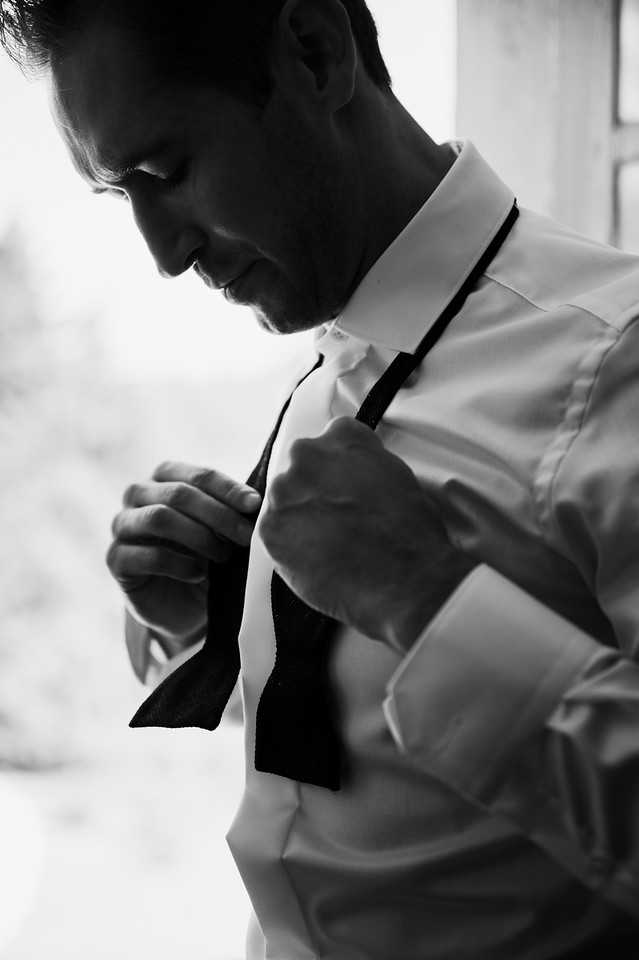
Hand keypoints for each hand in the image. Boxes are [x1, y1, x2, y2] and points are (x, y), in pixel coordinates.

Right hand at [106, 461, 261, 644]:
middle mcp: (138, 495)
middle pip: (178, 494)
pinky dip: (180, 564)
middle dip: (218, 515)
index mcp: (165, 477)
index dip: (228, 489)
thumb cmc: (207, 557)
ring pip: (159, 518)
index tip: (255, 505)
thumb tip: (260, 500)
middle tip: (246, 537)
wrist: (183, 605)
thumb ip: (232, 511)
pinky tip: (199, 575)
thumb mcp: (223, 531)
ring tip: (223, 556)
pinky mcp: (116, 560)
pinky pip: (146, 556)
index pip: (198, 475)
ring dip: (199, 537)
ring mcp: (122, 526)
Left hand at [259, 419, 475, 651]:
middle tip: (336, 522)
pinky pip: (273, 534)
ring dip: (299, 520)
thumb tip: (351, 474)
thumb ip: (364, 464)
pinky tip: (318, 559)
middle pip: (300, 470)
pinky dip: (289, 548)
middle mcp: (309, 454)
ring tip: (330, 545)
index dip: (336, 471)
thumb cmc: (411, 533)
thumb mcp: (398, 475)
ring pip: (283, 502)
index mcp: (343, 436)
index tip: (343, 490)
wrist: (404, 578)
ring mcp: (285, 489)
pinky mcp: (270, 526)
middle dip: (313, 493)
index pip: (328, 443)